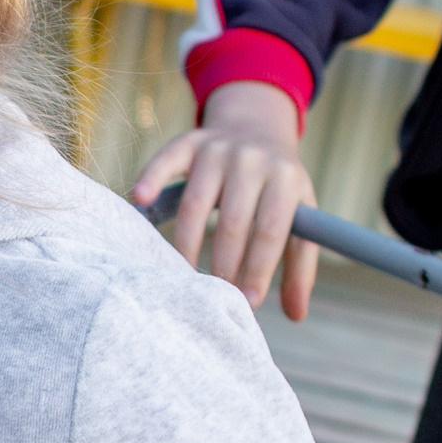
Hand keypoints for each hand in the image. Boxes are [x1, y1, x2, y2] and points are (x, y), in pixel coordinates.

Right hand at [135, 79, 318, 315]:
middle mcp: (252, 160)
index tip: (248, 302)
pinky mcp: (188, 143)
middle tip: (214, 296)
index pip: (270, 229)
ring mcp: (217, 149)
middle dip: (224, 263)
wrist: (257, 127)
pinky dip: (151, 178)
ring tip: (184, 276)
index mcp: (286, 178)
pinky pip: (165, 161)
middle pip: (233, 220)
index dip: (258, 268)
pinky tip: (140, 201)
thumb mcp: (301, 215)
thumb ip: (300, 264)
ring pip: (196, 203)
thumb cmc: (278, 186)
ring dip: (188, 244)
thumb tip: (296, 315)